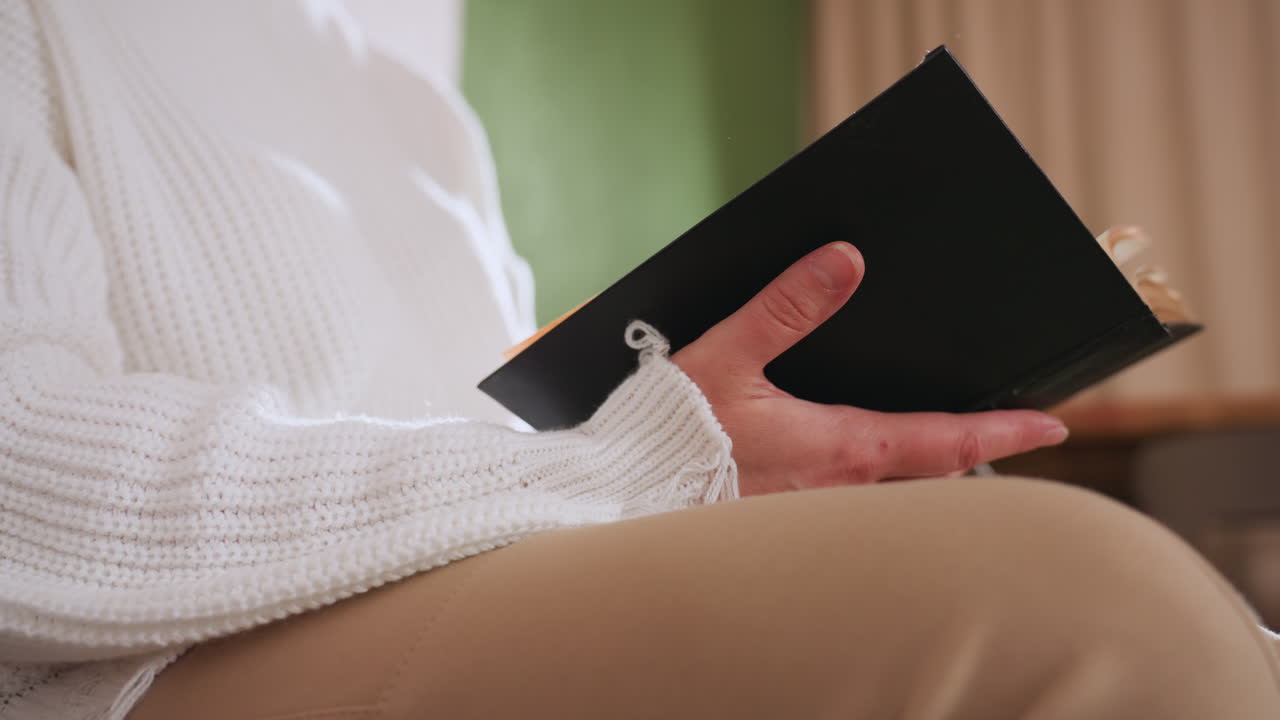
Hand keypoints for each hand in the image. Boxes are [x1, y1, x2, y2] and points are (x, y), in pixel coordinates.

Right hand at [672, 242, 1068, 497]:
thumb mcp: (726, 357)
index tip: (1052, 424)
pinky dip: (877, 472)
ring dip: (927, 462)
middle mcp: (838, 488)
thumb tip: (842, 261)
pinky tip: (856, 450)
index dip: (1005, 430)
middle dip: (972, 448)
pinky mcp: (782, 514)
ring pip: (892, 486)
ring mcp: (813, 508)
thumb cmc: (671, 436)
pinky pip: (850, 495)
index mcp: (840, 447)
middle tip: (1008, 425)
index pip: (947, 441)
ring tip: (949, 436)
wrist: (622, 498)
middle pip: (929, 470)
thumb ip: (784, 307)